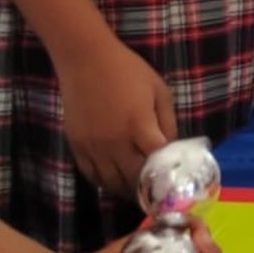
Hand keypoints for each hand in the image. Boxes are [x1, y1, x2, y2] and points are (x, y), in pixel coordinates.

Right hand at [58, 37, 176, 200]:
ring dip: (127, 191)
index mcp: (139, 126)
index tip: (176, 182)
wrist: (85, 59)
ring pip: (111, 182)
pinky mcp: (77, 145)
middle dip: (149, 189)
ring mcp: (94, 146)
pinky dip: (104, 183)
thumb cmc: (128, 71)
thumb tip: (171, 150)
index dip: (168, 175)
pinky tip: (115, 182)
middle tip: (158, 194)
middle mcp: (115, 141)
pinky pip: (91, 175)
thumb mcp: (159, 91)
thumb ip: (167, 123)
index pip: (157, 163)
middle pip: (134, 180)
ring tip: (138, 193)